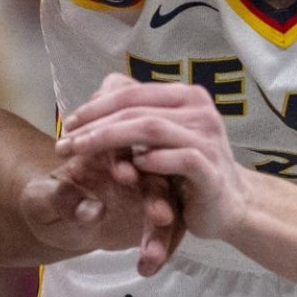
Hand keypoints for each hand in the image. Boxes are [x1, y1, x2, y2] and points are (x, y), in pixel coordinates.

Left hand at [18, 152, 179, 264]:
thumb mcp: (41, 199)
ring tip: (152, 257)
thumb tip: (92, 209)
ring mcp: (145, 193)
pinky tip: (149, 268)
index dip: (126, 159)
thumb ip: (62, 200)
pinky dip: (162, 249)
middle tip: (161, 217)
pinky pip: (165, 232)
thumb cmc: (46, 202)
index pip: (120, 149)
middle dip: (159, 197)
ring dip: (164, 232)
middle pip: (153, 176)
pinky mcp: (152, 218)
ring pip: (166, 208)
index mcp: (102, 153)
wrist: (55, 221)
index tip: (126, 177)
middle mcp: (131, 168)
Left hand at [53, 77, 243, 273]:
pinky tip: (129, 169)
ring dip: (109, 140)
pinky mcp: (210, 169)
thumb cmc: (189, 170)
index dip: (96, 106)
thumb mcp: (163, 138)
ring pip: (151, 128)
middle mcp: (198, 110)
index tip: (68, 124)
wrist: (231, 205)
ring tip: (81, 152)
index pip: (132, 92)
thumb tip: (95, 98)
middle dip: (94, 125)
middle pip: (136, 108)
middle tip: (65, 143)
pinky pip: (179, 158)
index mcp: (185, 97)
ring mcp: (206, 138)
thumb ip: (137, 117)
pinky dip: (151, 161)